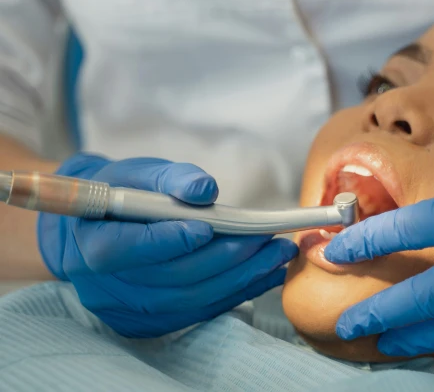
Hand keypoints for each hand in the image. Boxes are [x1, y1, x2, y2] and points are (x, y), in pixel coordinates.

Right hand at [38, 154, 297, 337]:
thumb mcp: (139, 173)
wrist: (101, 227)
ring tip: (278, 254)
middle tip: (268, 239)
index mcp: (91, 243)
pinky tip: (265, 274)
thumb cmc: (123, 192)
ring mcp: (128, 311)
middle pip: (171, 278)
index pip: (126, 250)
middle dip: (226, 258)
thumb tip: (205, 190)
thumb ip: (171, 178)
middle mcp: (104, 286)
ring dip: (241, 278)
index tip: (209, 227)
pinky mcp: (152, 322)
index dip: (169, 241)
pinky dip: (237, 293)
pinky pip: (199, 312)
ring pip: (190, 300)